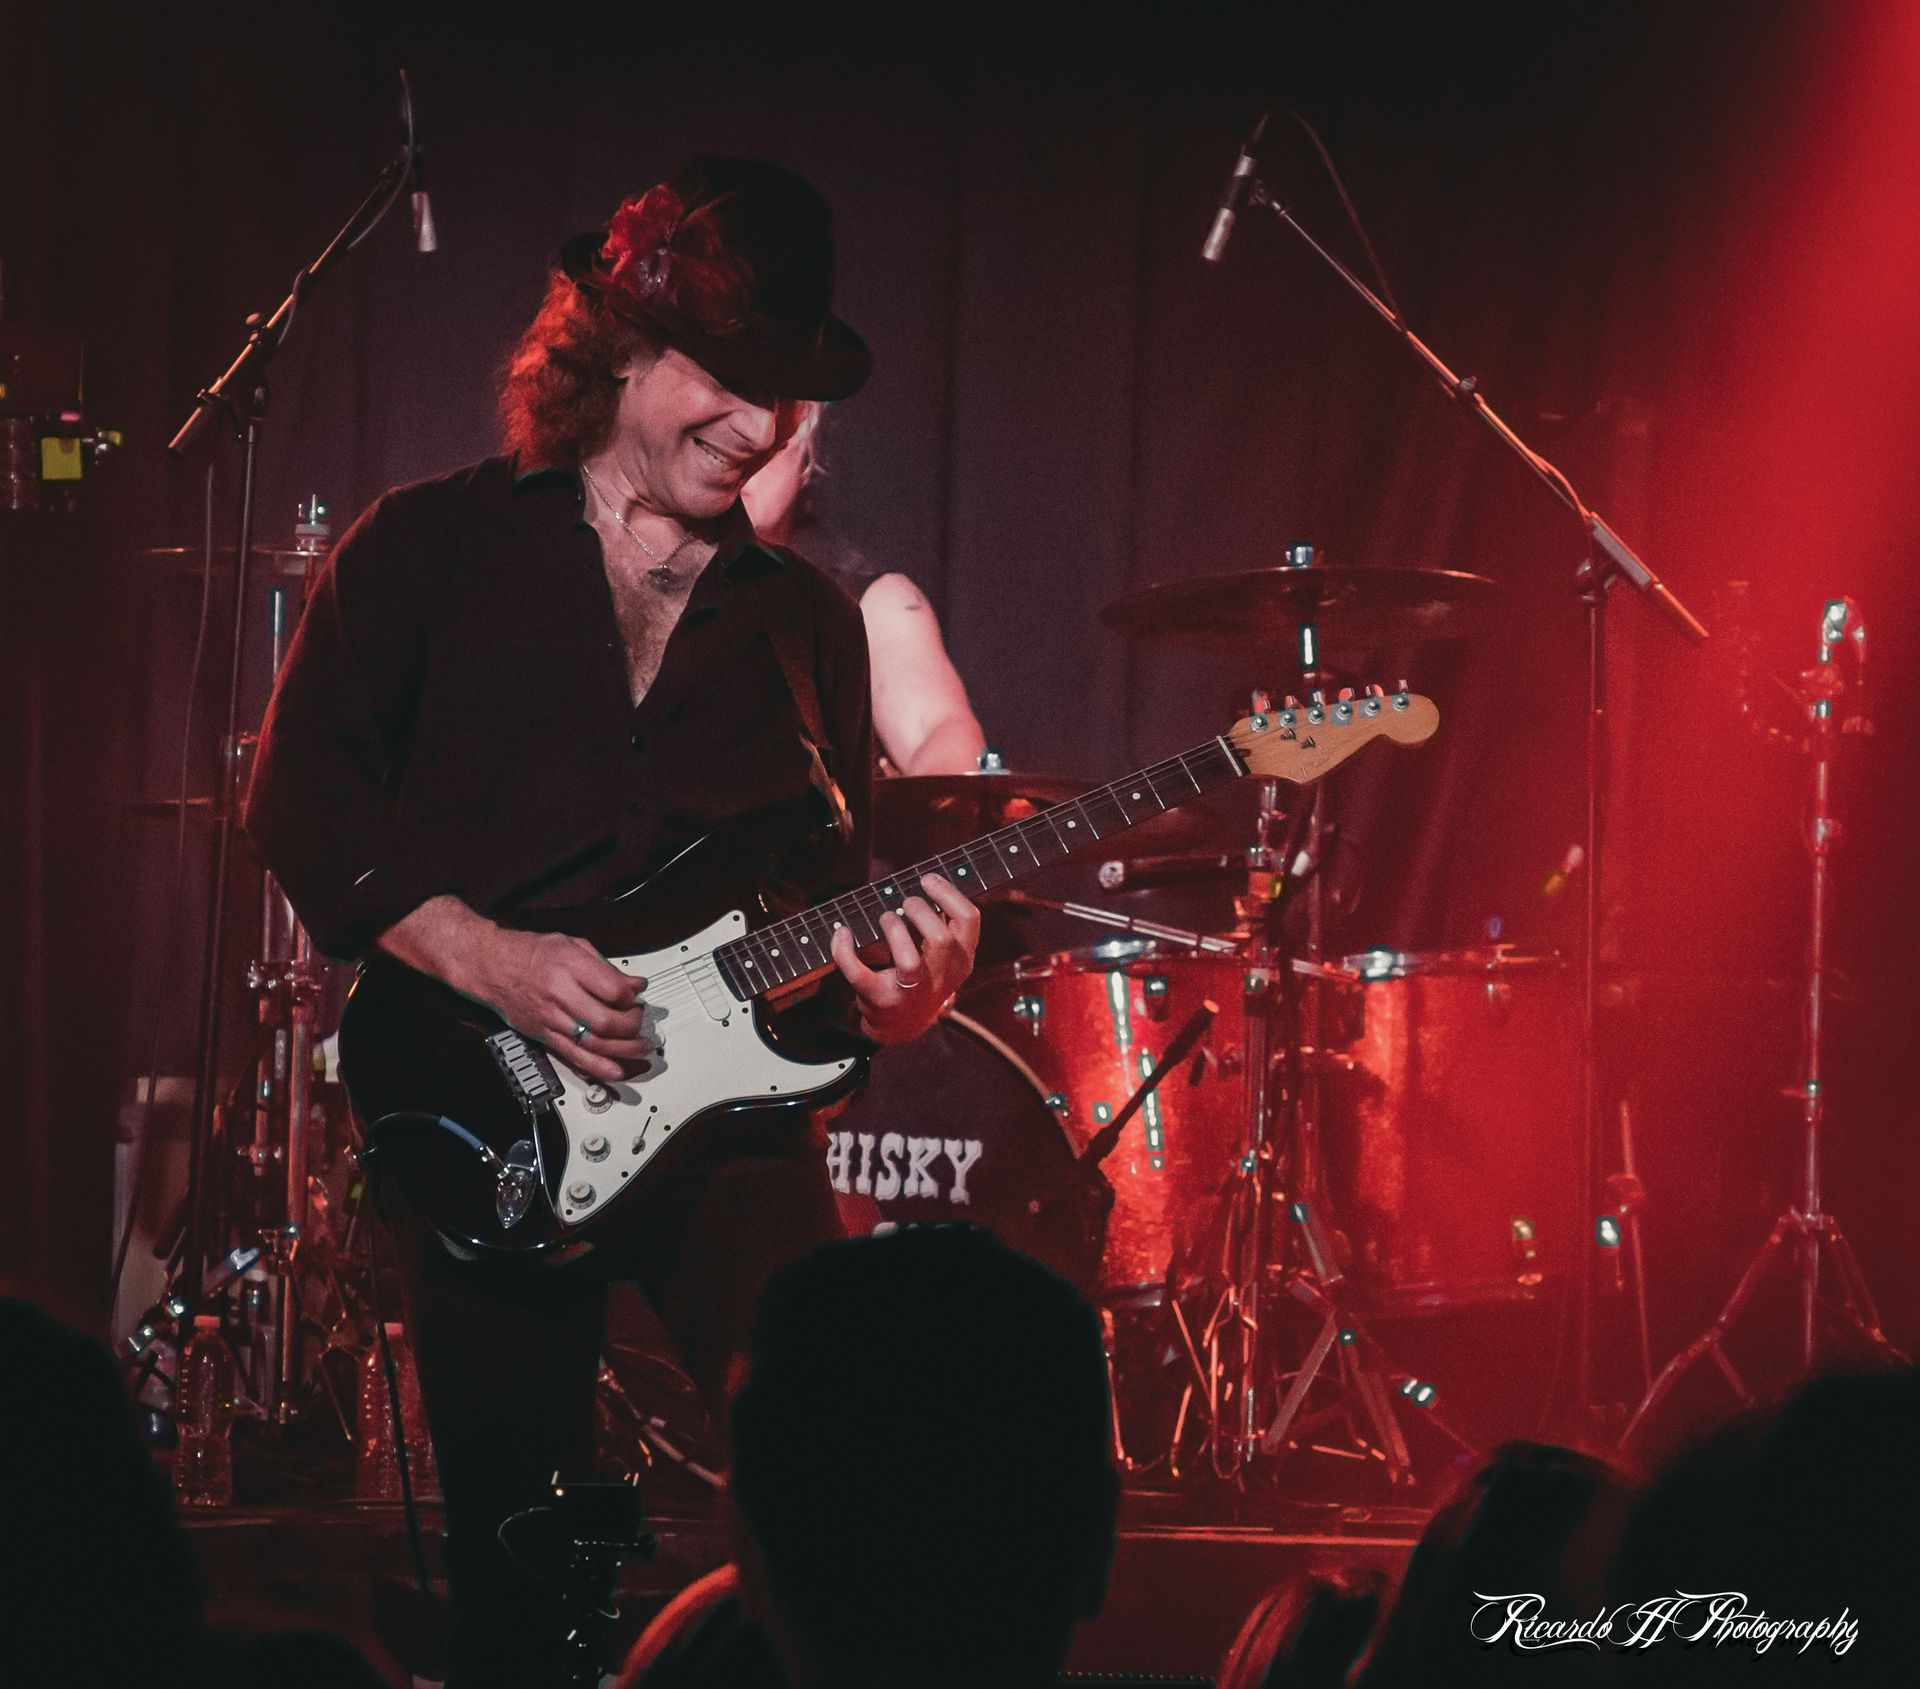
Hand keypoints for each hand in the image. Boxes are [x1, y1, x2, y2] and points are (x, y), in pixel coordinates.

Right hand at [469, 929, 648, 1082]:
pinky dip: (597, 1067)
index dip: (632, 996)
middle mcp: (560, 994)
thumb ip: (605, 966)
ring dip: (622, 1050)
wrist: (492, 966)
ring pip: (592, 1043)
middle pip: (604, 1021)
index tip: (638, 995)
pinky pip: (572, 1056)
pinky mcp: (543, 1035)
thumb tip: (634, 984)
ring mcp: (550, 1018)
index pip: (612, 989)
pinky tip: (615, 1071)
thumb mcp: (572, 944)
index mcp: (570, 967)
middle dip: (630, 1025)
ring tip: (641, 1049)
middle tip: (639, 1021)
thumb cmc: (532, 953)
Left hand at [828, 873, 979, 1044]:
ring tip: (885, 918)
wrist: (903, 1025)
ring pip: (908, 962)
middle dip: (919, 911)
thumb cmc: (924, 976)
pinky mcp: (880, 999)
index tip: (927, 880)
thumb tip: (933, 881)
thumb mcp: (945, 953)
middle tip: (905, 903)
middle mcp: (941, 978)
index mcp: (961, 960)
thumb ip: (945, 922)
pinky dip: (844, 951)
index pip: (969, 920)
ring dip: (893, 930)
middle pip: (941, 939)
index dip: (947, 893)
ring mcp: (911, 992)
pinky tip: (842, 933)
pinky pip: (859, 974)